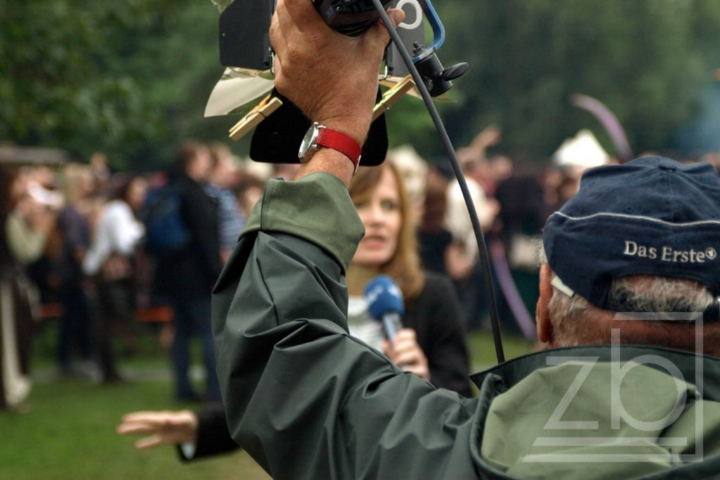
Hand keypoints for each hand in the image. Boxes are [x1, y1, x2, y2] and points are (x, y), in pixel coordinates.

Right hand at [116, 411, 198, 448]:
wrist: (195, 426)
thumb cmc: (189, 421)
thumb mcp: (183, 420)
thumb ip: (175, 419)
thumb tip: (166, 420)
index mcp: (162, 418)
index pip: (147, 418)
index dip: (136, 418)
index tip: (126, 418)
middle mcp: (159, 424)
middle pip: (143, 425)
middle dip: (132, 426)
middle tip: (119, 427)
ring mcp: (161, 431)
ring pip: (145, 431)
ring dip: (134, 432)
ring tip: (122, 432)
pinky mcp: (164, 439)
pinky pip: (153, 442)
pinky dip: (146, 444)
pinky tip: (137, 446)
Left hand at [270, 0, 404, 144]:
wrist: (341, 123)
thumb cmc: (353, 93)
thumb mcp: (370, 55)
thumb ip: (381, 28)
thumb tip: (395, 15)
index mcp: (314, 38)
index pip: (292, 0)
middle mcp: (295, 49)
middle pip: (279, 11)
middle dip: (291, 2)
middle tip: (306, 4)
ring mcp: (285, 65)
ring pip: (274, 30)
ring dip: (284, 21)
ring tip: (299, 20)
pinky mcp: (282, 79)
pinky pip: (276, 53)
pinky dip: (284, 45)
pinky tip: (298, 46)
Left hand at [382, 328, 429, 379]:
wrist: (408, 388)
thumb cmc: (399, 372)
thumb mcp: (393, 360)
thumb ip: (388, 352)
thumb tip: (384, 342)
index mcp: (410, 348)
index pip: (410, 335)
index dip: (401, 336)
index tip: (394, 341)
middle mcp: (417, 353)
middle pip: (411, 343)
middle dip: (399, 348)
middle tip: (393, 355)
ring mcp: (421, 363)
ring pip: (415, 353)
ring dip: (403, 358)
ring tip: (396, 364)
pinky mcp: (424, 373)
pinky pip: (419, 369)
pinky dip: (410, 369)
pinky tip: (403, 371)